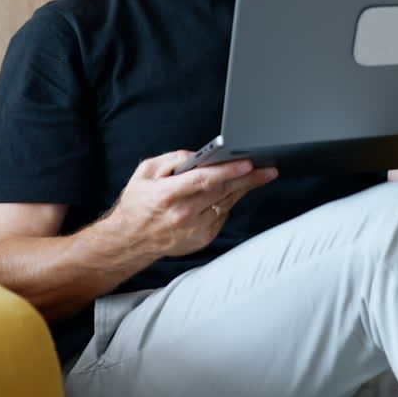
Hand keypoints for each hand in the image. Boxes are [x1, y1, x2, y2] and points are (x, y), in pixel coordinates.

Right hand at [107, 152, 276, 258]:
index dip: (228, 171)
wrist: (130, 240)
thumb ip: (172, 160)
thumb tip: (198, 155)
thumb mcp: (145, 173)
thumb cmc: (138, 203)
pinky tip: (233, 192)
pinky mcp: (202, 239)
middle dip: (248, 178)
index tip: (247, 163)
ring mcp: (194, 229)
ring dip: (244, 189)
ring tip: (259, 175)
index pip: (204, 180)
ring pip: (226, 203)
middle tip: (268, 169)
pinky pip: (222, 216)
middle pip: (222, 192)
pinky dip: (228, 203)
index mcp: (167, 195)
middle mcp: (182, 214)